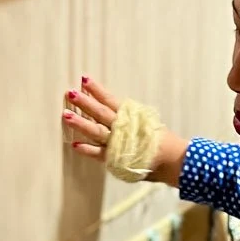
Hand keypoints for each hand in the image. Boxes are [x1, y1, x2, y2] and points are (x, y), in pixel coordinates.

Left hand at [62, 76, 189, 187]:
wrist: (173, 160)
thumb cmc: (161, 141)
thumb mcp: (146, 121)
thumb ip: (129, 116)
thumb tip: (114, 106)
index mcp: (130, 117)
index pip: (110, 100)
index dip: (97, 90)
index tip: (84, 79)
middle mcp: (122, 128)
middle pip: (100, 113)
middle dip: (85, 102)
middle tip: (70, 93)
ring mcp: (118, 144)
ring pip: (96, 131)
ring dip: (80, 123)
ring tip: (65, 115)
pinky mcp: (117, 160)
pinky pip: (100, 154)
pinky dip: (87, 150)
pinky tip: (75, 145)